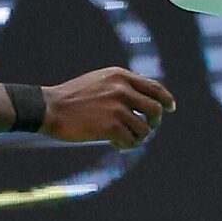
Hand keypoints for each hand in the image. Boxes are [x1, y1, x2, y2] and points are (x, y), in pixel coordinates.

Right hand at [42, 67, 175, 149]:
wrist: (50, 108)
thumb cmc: (73, 97)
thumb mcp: (100, 81)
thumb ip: (122, 86)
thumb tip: (144, 100)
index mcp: (120, 75)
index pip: (154, 87)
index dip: (166, 99)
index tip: (171, 108)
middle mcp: (122, 89)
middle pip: (155, 109)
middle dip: (154, 121)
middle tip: (146, 128)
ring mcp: (118, 107)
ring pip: (145, 128)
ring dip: (137, 136)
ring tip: (124, 137)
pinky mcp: (111, 126)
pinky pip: (131, 141)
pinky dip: (125, 144)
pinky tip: (114, 142)